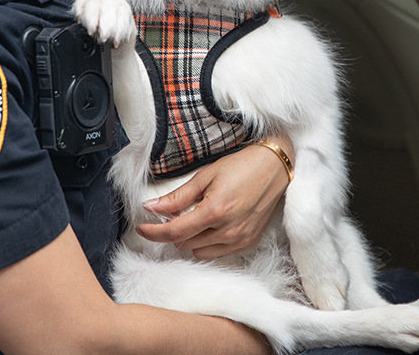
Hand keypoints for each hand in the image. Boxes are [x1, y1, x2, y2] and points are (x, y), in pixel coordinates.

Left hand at [136, 136, 293, 258]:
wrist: (275, 167)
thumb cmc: (242, 166)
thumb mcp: (206, 175)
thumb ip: (178, 196)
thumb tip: (152, 207)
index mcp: (215, 211)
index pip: (174, 232)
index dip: (153, 232)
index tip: (142, 228)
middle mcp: (228, 230)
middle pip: (184, 243)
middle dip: (174, 229)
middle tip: (176, 211)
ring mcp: (239, 239)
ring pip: (198, 251)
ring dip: (191, 238)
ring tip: (198, 216)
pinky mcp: (248, 242)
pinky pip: (217, 252)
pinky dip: (208, 242)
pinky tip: (212, 224)